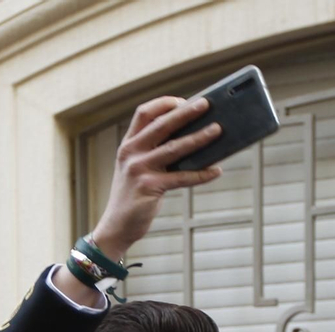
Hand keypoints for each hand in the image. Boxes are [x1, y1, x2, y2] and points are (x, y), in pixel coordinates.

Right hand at [88, 96, 224, 260]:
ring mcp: (139, 169)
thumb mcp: (137, 169)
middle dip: (186, 112)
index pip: (144, 113)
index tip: (184, 101)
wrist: (116, 227)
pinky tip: (216, 171)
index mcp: (128, 145)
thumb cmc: (133, 197)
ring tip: (217, 130)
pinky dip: (201, 174)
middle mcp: (131, 153)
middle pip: (162, 124)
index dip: (165, 103)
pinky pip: (182, 177)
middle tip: (206, 104)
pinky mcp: (150, 187)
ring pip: (175, 148)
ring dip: (199, 137)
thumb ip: (155, 153)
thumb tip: (192, 139)